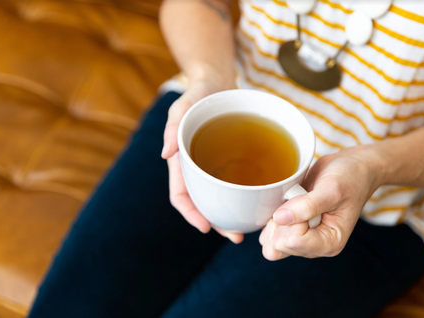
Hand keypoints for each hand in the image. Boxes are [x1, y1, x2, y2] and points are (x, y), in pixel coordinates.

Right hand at [161, 76, 242, 242]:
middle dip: (216, 223)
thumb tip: (165, 153)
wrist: (217, 84)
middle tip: (235, 236)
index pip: (180, 195)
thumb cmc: (198, 94)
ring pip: (219, 199)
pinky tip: (257, 203)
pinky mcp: (229, 162)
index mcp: (181, 162)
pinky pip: (234, 184)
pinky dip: (242, 197)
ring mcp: (213, 167)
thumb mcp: (184, 105)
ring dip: (231, 215)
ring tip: (247, 228)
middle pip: (202, 204)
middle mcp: (196, 169)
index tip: (205, 227)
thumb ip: (173, 127)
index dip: (190, 214)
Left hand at [259, 146, 381, 259]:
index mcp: (329, 243)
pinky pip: (270, 235)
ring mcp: (302, 240)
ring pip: (271, 243)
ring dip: (275, 221)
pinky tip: (287, 205)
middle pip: (279, 246)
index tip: (306, 202)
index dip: (293, 220)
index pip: (293, 241)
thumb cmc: (350, 178)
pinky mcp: (293, 231)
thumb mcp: (332, 190)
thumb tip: (280, 218)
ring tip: (294, 204)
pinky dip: (272, 219)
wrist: (351, 168)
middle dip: (283, 222)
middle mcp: (315, 246)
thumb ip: (307, 206)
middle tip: (299, 202)